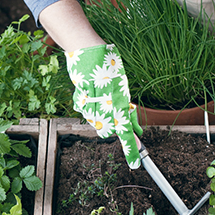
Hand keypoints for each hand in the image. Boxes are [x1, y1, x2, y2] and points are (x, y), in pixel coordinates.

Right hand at [66, 44, 142, 168]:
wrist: (88, 50)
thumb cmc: (109, 66)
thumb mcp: (122, 86)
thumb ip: (127, 108)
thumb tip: (136, 128)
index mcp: (119, 100)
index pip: (126, 131)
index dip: (131, 150)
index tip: (135, 165)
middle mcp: (105, 105)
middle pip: (108, 131)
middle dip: (111, 127)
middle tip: (116, 111)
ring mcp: (90, 103)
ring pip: (95, 123)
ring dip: (99, 116)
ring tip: (101, 98)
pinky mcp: (78, 99)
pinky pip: (83, 112)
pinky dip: (87, 107)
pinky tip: (89, 95)